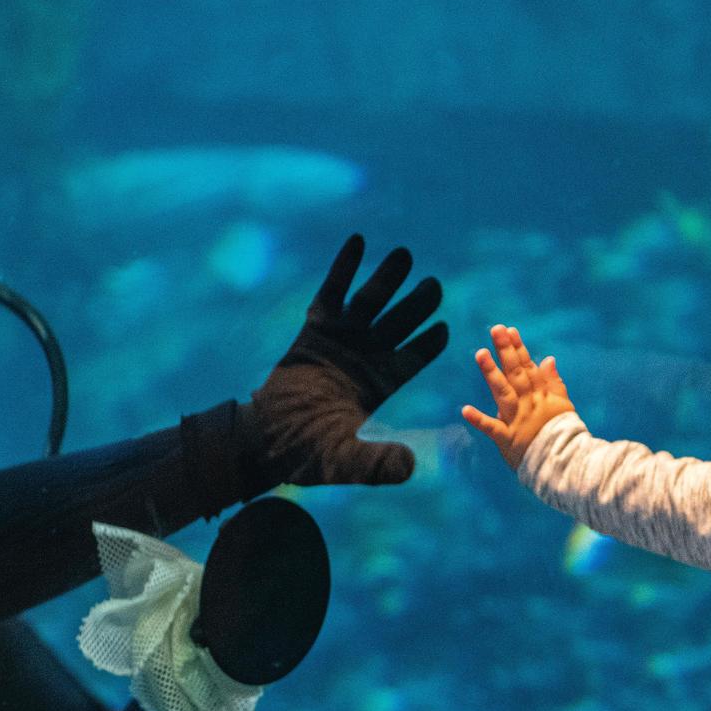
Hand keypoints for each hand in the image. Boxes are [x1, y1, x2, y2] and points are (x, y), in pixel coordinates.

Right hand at [243, 235, 447, 486]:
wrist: (266, 439)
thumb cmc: (308, 454)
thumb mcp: (346, 461)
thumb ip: (377, 463)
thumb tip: (410, 468)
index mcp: (381, 385)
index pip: (413, 358)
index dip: (428, 343)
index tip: (444, 327)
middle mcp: (366, 358)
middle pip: (400, 324)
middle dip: (418, 304)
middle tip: (434, 285)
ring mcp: (341, 340)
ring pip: (371, 302)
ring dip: (388, 279)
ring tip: (405, 255)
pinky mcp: (314, 330)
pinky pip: (333, 292)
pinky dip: (345, 268)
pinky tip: (358, 242)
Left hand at [462, 324, 576, 470]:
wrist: (565, 463)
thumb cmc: (563, 433)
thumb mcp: (563, 404)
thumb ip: (553, 381)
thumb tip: (548, 358)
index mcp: (540, 395)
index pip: (528, 367)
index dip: (518, 348)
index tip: (509, 330)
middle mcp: (528, 403)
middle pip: (516, 373)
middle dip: (506, 351)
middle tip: (495, 330)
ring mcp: (517, 420)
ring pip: (503, 393)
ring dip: (492, 373)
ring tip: (480, 354)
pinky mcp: (508, 439)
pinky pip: (492, 429)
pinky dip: (479, 420)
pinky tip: (465, 410)